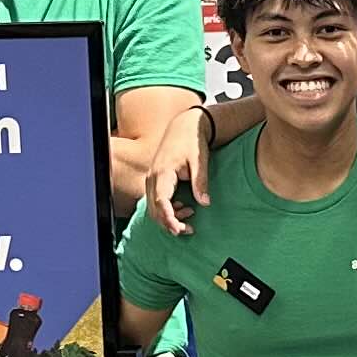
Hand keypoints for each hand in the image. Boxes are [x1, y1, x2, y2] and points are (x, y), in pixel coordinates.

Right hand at [141, 103, 218, 234]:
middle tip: (189, 229)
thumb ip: (200, 182)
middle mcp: (152, 177)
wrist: (184, 126)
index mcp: (162, 172)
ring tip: (190, 215)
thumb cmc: (192, 141)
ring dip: (169, 217)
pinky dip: (167, 209)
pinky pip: (155, 201)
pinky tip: (183, 208)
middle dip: (169, 223)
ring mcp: (151, 179)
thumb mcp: (200, 160)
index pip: (161, 202)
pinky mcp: (155, 180)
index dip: (169, 218)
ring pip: (153, 207)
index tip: (179, 230)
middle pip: (154, 209)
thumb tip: (205, 203)